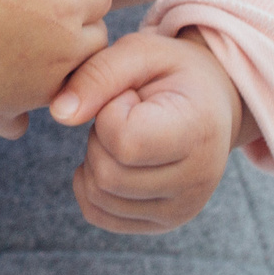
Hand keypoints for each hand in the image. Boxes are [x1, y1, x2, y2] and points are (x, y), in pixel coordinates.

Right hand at [0, 0, 114, 126]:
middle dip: (76, 16)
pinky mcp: (8, 110)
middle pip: (96, 34)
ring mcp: (37, 88)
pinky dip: (29, 95)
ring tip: (20, 33)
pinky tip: (6, 76)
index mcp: (66, 6)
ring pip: (73, 72)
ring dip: (61, 55)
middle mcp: (63, 53)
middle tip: (32, 0)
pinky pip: (35, 110)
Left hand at [50, 30, 244, 234]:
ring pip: (98, 197)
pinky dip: (91, 185)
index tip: (131, 95)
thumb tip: (60, 114)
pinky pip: (98, 214)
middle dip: (99, 137)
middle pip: (107, 176)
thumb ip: (98, 74)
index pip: (125, 143)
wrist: (212, 104)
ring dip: (96, 159)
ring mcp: (181, 210)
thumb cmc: (173, 73)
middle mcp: (197, 181)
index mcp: (198, 132)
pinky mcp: (163, 223)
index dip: (110, 111)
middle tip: (125, 114)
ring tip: (125, 133)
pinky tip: (113, 157)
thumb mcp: (141, 51)